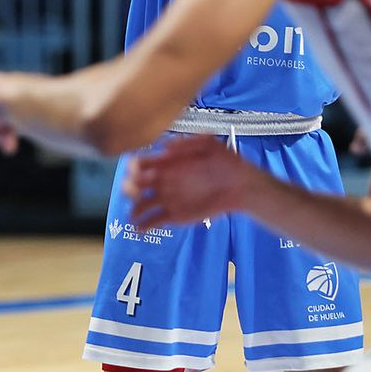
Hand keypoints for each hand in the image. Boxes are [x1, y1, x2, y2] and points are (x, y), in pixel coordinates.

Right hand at [123, 135, 260, 229]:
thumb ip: (186, 143)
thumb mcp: (208, 144)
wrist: (241, 185)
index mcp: (167, 162)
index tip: (134, 169)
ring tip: (135, 212)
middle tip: (135, 190)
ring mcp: (167, 198)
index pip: (142, 162)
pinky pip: (154, 220)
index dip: (133, 165)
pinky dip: (144, 225)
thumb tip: (164, 146)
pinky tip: (139, 228)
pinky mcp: (175, 215)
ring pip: (141, 203)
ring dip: (134, 207)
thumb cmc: (224, 160)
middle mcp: (163, 179)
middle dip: (129, 186)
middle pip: (136, 183)